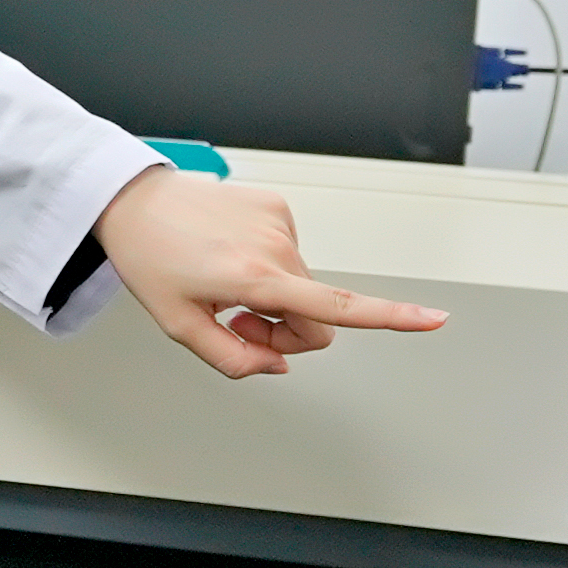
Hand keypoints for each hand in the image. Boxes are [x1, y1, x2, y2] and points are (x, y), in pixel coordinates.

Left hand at [92, 165, 448, 377]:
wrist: (132, 200)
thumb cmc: (150, 258)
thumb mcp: (180, 327)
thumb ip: (234, 360)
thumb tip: (276, 366)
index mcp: (256, 279)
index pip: (336, 309)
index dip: (392, 318)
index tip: (435, 319)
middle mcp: (276, 247)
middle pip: (317, 317)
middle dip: (286, 332)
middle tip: (236, 322)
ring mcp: (279, 222)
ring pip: (304, 286)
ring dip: (275, 297)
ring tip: (225, 282)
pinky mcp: (277, 204)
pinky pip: (289, 254)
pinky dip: (267, 265)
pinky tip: (230, 254)